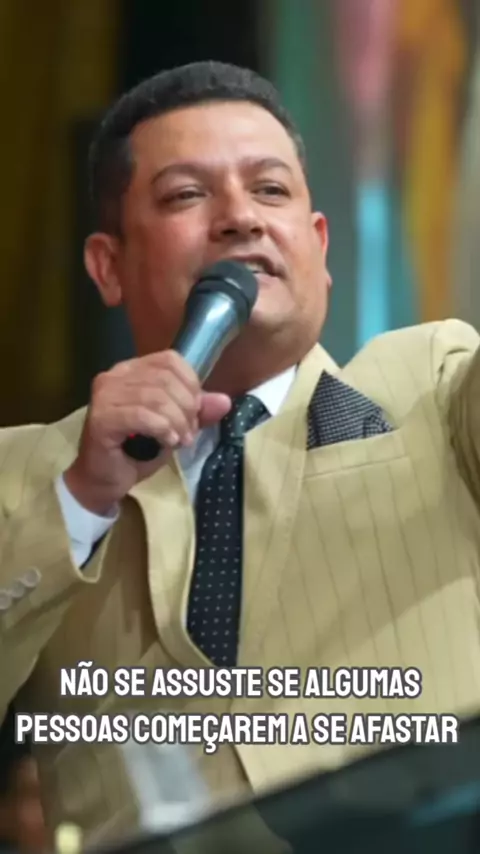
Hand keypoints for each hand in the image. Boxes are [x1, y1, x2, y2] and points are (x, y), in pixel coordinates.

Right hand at [64, 351, 230, 513]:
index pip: (170, 360)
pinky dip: (162, 428)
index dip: (191, 384)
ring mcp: (105, 395)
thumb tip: (224, 401)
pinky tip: (167, 442)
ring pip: (156, 397)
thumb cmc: (135, 451)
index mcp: (132, 370)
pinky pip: (141, 415)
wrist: (104, 480)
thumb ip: (197, 412)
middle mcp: (115, 375)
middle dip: (187, 407)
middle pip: (165, 378)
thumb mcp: (175, 427)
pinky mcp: (101, 418)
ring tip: (180, 440)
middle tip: (189, 433)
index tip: (195, 412)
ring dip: (177, 421)